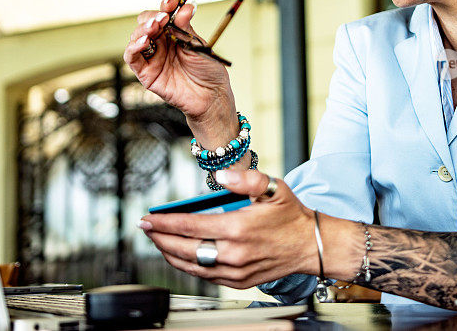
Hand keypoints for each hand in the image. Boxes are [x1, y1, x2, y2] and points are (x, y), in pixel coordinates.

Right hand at [124, 0, 236, 146]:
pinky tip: (144, 41)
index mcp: (173, 33)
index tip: (172, 2)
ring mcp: (152, 57)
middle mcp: (160, 43)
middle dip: (152, 17)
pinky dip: (134, 47)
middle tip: (164, 17)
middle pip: (146, 23)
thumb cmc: (208, 70)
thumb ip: (187, 28)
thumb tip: (185, 7)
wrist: (211, 96)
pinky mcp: (146, 73)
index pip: (162, 14)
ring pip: (136, 38)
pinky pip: (132, 58)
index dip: (165, 6)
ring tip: (155, 27)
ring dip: (143, 29)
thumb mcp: (198, 44)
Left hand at [139, 170, 316, 288]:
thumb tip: (220, 175)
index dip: (165, 222)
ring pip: (192, 266)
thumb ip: (244, 179)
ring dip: (170, 254)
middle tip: (145, 229)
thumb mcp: (272, 187)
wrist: (310, 245)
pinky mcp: (238, 282)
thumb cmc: (290, 216)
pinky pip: (205, 277)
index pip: (190, 226)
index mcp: (237, 228)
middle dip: (160, 238)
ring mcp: (235, 271)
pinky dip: (188, 267)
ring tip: (158, 242)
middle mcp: (233, 253)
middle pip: (185, 248)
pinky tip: (180, 257)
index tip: (149, 218)